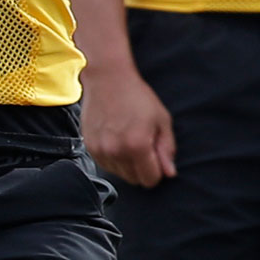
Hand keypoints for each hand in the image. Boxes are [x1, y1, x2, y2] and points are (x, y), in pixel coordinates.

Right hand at [81, 66, 177, 187]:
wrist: (108, 79)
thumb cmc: (136, 96)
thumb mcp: (161, 119)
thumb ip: (167, 149)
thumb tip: (169, 173)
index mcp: (137, 146)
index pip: (150, 180)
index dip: (157, 171)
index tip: (156, 157)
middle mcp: (117, 151)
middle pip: (135, 180)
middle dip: (143, 168)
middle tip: (143, 145)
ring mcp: (101, 150)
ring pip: (120, 174)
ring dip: (127, 164)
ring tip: (129, 140)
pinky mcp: (90, 147)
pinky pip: (106, 165)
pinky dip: (114, 158)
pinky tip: (117, 139)